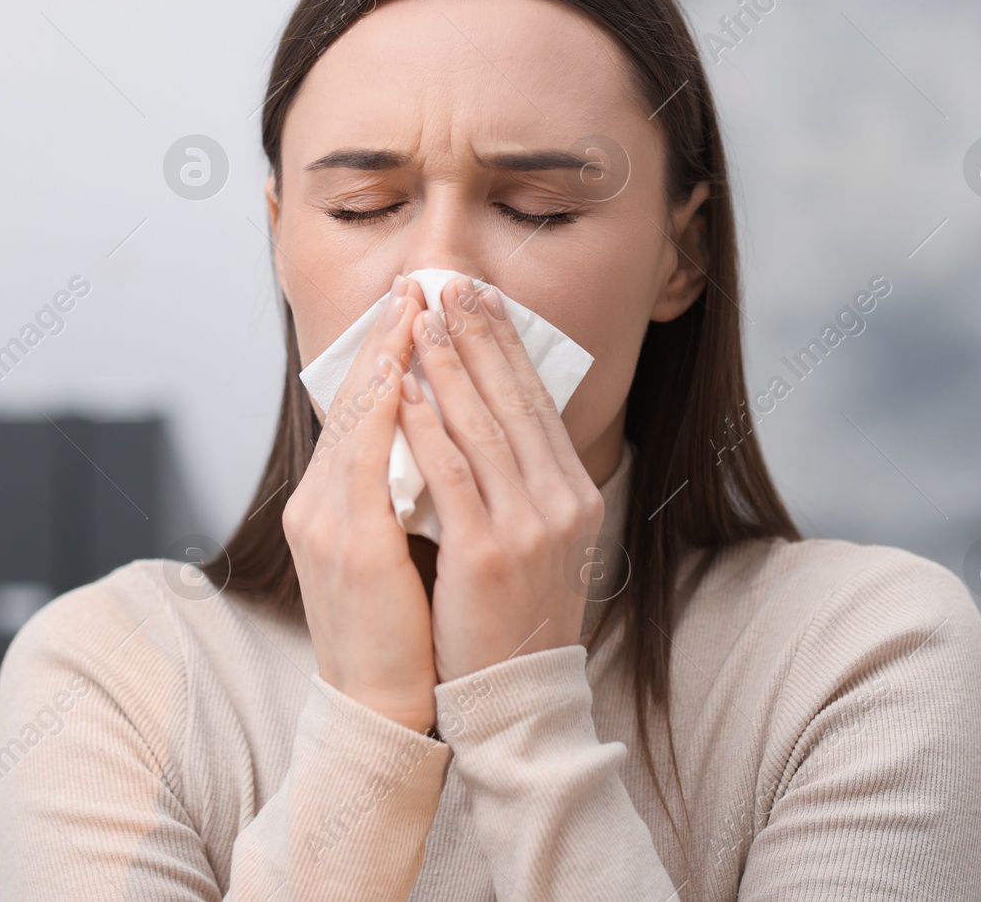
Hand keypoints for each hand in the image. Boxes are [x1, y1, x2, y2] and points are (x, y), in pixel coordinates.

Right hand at [281, 275, 438, 732]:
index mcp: (330, 504)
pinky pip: (368, 458)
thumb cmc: (401, 632)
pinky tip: (411, 375)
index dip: (383, 357)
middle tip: (416, 284)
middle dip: (385, 339)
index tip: (413, 310)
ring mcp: (328, 521)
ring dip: (388, 357)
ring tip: (416, 307)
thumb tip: (436, 446)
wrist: (381, 707)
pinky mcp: (352, 544)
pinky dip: (388, 411)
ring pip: (356, 419)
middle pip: (350, 401)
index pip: (357, 412)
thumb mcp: (394, 551)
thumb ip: (402, 496)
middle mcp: (318, 503)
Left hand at [396, 276, 604, 681]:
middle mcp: (561, 501)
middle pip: (514, 399)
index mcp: (575, 495)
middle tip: (449, 283)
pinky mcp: (488, 552)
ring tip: (420, 318)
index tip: (479, 298)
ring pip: (482, 425)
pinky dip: (426, 425)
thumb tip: (484, 420)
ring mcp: (529, 526)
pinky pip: (450, 473)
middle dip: (479, 335)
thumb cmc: (509, 618)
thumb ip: (519, 484)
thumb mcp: (537, 542)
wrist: (513, 696)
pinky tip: (405, 390)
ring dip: (448, 364)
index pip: (537, 402)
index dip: (506, 345)